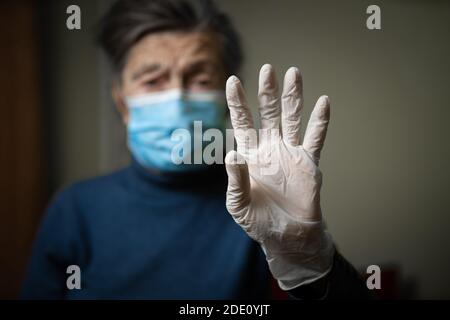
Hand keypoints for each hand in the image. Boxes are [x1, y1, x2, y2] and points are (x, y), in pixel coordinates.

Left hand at [224, 64, 334, 289]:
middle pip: (268, 114)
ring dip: (293, 98)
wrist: (286, 236)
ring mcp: (290, 153)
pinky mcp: (308, 163)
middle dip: (267, 92)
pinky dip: (320, 121)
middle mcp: (270, 148)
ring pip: (292, 119)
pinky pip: (315, 138)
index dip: (238, 102)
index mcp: (250, 155)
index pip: (242, 123)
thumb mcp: (238, 203)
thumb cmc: (258, 220)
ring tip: (294, 73)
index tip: (232, 81)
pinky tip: (323, 102)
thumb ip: (234, 179)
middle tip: (268, 69)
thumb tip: (231, 154)